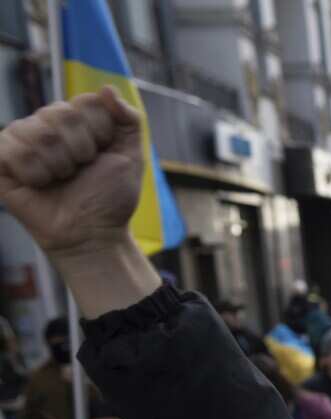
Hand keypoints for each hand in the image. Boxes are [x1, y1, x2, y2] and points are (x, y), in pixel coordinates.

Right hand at [0, 89, 159, 317]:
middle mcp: (47, 124)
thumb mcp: (131, 156)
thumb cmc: (110, 197)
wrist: (92, 233)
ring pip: (38, 132)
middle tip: (80, 171)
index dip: (100, 132)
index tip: (103, 155)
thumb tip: (106, 88)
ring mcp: (22, 140)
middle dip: (81, 151)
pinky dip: (34, 173)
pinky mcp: (1, 160)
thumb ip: (129, 119)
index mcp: (77, 120)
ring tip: (60, 179)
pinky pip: (12, 149)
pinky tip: (39, 184)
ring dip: (59, 165)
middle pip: (61, 114)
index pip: (86, 102)